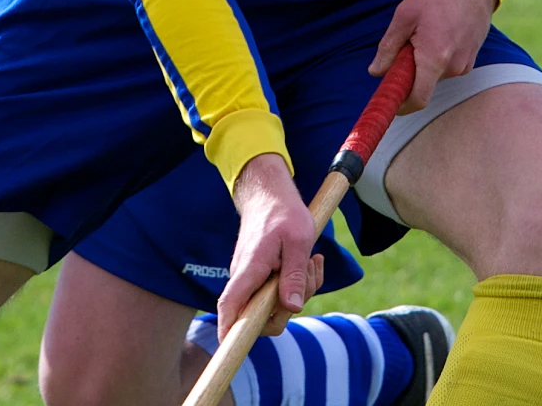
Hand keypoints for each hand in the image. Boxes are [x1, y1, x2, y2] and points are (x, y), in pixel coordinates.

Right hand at [217, 153, 320, 337]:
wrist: (269, 193)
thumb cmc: (283, 213)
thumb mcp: (298, 241)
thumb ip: (294, 276)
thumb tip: (292, 307)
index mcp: (249, 270)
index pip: (231, 306)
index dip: (229, 330)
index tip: (230, 348)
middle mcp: (245, 278)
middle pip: (262, 316)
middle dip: (291, 305)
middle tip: (308, 275)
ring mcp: (251, 279)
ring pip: (275, 304)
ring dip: (300, 289)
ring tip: (311, 261)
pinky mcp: (260, 277)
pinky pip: (279, 292)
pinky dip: (298, 282)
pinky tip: (308, 262)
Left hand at [369, 0, 499, 112]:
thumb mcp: (404, 16)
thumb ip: (388, 48)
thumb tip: (375, 72)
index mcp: (434, 59)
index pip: (418, 99)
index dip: (402, 105)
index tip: (391, 99)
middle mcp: (453, 68)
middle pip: (425, 85)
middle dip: (411, 72)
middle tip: (407, 45)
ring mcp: (465, 64)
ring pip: (436, 75)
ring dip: (425, 62)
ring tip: (427, 32)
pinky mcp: (471, 59)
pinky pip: (448, 67)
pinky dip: (438, 57)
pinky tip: (440, 32)